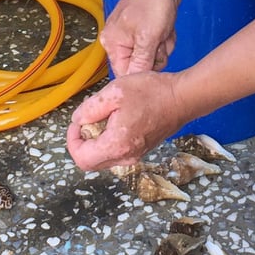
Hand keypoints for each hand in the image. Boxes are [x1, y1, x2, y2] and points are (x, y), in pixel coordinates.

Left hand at [65, 72, 189, 170]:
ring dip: (96, 141)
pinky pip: (116, 152)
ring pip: (103, 158)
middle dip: (82, 142)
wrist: (182, 98)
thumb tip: (78, 120)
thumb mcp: (114, 92)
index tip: (77, 122)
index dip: (72, 140)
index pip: (81, 158)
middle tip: (88, 119)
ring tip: (104, 116)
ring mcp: (135, 156)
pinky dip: (109, 140)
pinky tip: (116, 119)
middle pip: (91, 162)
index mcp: (116, 145)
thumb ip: (90, 109)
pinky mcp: (141, 150)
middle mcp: (126, 157)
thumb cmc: (152, 93)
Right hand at [100, 0, 178, 75]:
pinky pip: (155, 45)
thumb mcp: (148, 38)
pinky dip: (164, 38)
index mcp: (112, 43)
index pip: (124, 73)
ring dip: (162, 46)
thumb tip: (135, 83)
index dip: (142, 72)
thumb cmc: (152, 2)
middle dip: (155, 55)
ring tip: (163, 29)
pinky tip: (165, 26)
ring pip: (151, 56)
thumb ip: (140, 63)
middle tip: (159, 39)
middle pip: (139, 66)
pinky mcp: (143, 30)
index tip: (155, 61)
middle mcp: (117, 40)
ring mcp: (130, 35)